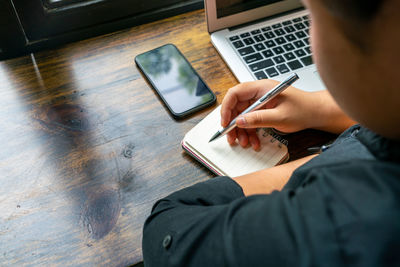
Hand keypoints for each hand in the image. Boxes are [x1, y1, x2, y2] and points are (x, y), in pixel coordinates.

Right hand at [221, 79, 355, 149]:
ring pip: (242, 115)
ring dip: (241, 130)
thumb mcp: (280, 117)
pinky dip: (250, 131)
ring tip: (244, 142)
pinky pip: (250, 120)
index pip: (236, 93)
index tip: (225, 122)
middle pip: (236, 106)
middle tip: (231, 137)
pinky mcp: (263, 110)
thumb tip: (239, 121)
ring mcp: (261, 101)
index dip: (227, 108)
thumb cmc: (304, 110)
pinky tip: (253, 141)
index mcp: (262, 88)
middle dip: (233, 123)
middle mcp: (259, 93)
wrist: (316, 113)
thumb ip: (258, 119)